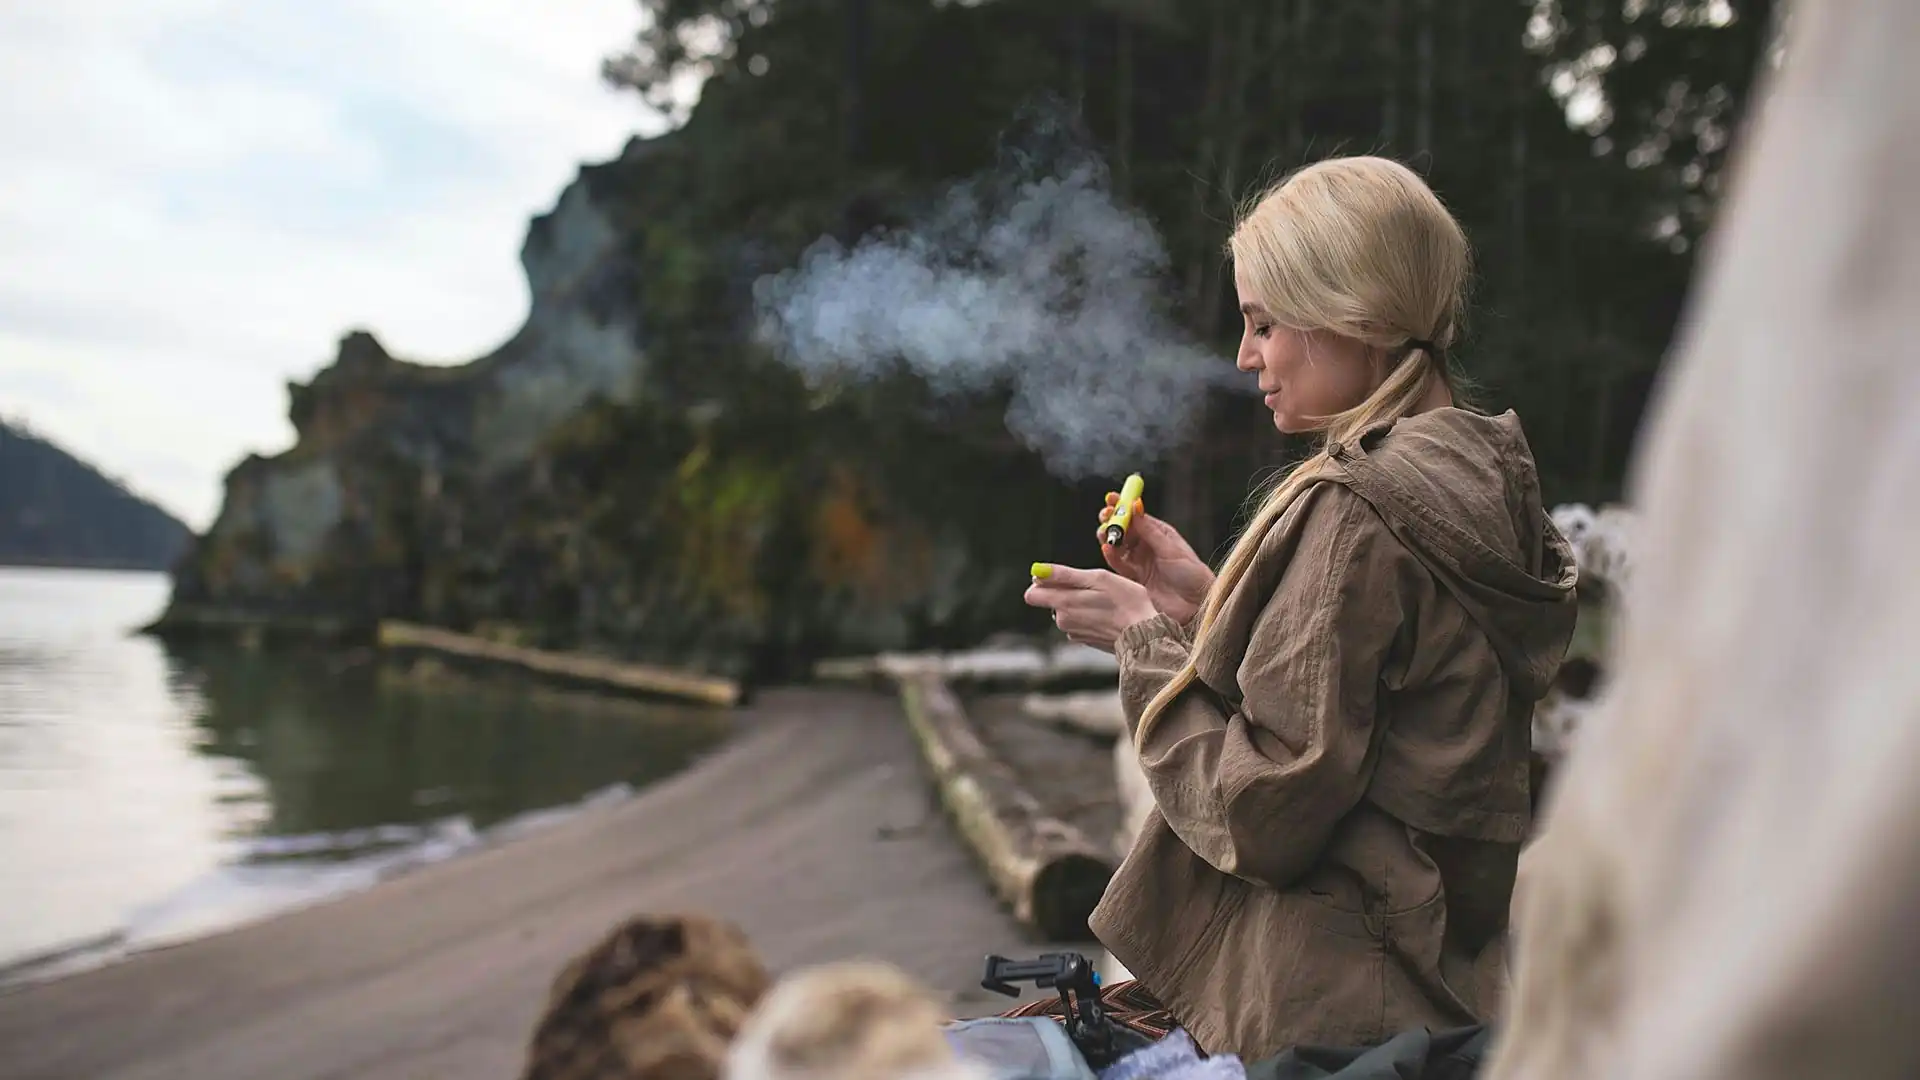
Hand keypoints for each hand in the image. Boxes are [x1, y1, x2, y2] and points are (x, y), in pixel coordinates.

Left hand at [1024, 565, 1159, 653]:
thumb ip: (1063, 575)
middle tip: (1092, 588)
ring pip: (1067, 611)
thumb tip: (1037, 571)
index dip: (1043, 583)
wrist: (1144, 634)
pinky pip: (1079, 622)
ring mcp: (1074, 632)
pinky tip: (1106, 614)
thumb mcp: (1097, 578)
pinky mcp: (1085, 639)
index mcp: (1063, 603)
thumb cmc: (1125, 602)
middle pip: (1051, 601)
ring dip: (1080, 603)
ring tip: (1103, 601)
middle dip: (1066, 591)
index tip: (1062, 579)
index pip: (1031, 595)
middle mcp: (1063, 621)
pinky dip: (1089, 616)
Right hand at [1098, 492, 1213, 625]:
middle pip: (1124, 530)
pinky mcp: (1134, 579)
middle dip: (1112, 521)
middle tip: (1105, 516)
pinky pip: (1119, 565)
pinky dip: (1111, 557)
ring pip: (1118, 546)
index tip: (1111, 498)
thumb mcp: (1171, 549)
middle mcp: (1148, 546)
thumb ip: (1150, 530)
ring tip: (1105, 533)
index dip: (1124, 506)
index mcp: (1160, 534)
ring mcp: (1140, 563)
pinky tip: (1107, 549)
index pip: (1137, 516)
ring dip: (1109, 538)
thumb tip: (1135, 506)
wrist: (1196, 605)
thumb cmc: (1192, 575)